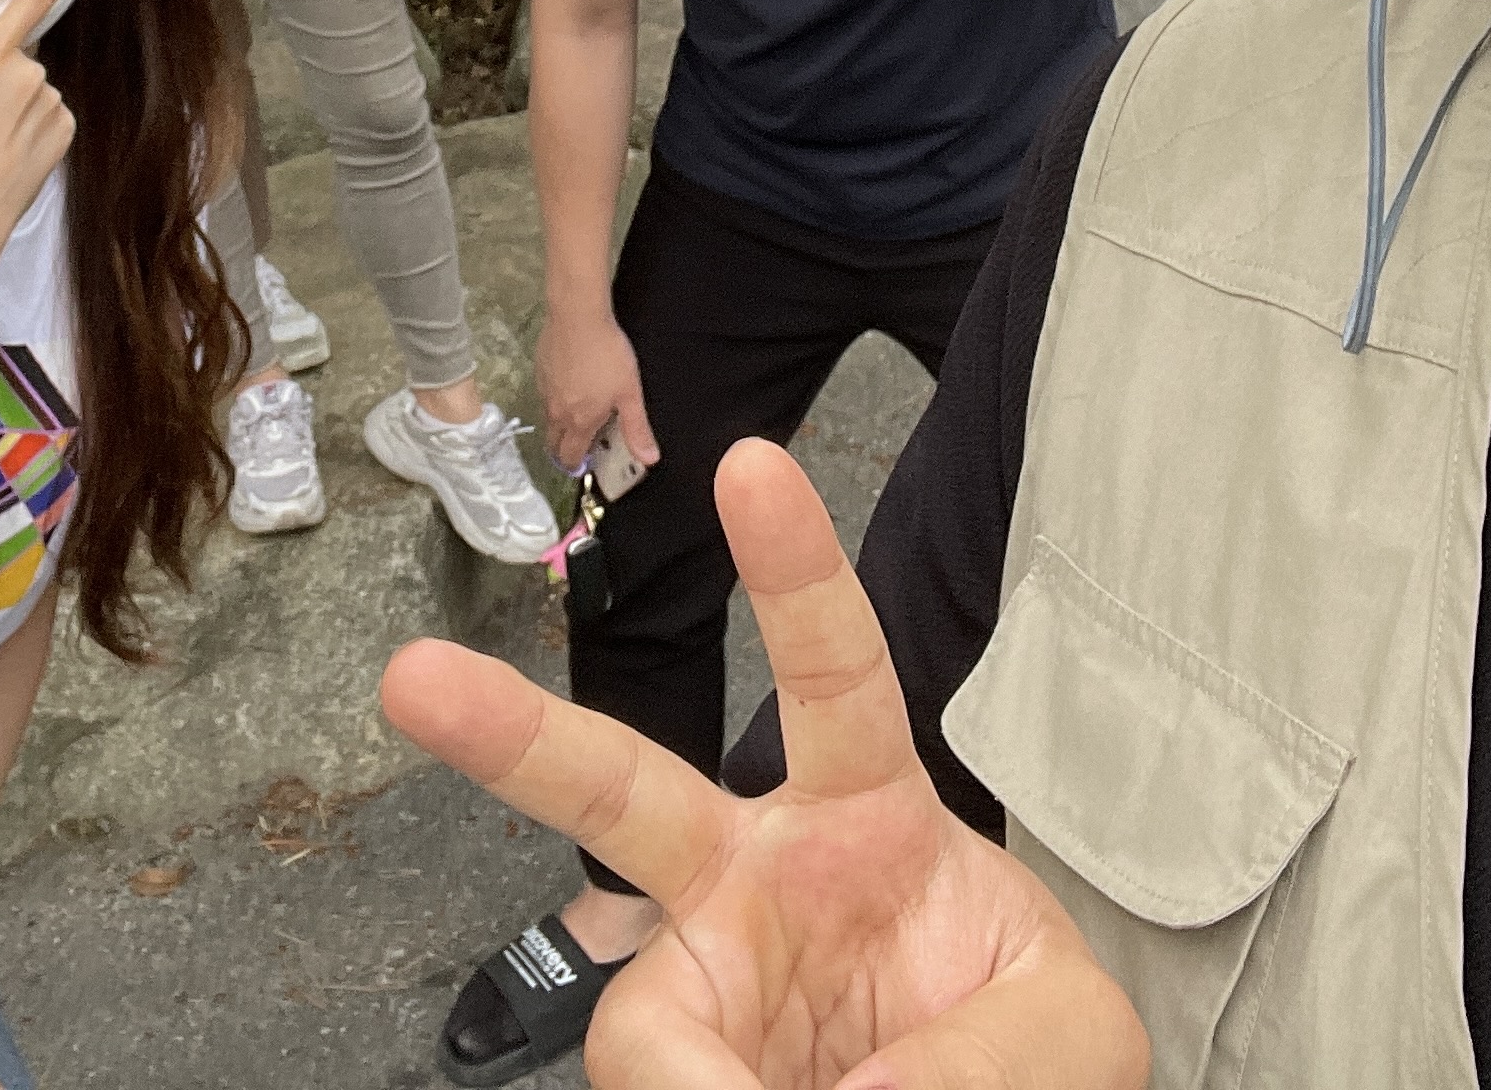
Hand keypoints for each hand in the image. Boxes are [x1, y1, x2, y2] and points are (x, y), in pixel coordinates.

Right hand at [384, 442, 1143, 1089]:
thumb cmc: (1016, 1054)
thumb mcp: (1076, 1039)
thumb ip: (1000, 1049)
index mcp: (866, 820)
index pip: (835, 673)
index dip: (796, 569)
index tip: (749, 462)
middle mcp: (756, 885)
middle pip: (620, 792)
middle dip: (513, 731)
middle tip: (414, 679)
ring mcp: (703, 988)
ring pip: (641, 1032)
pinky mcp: (675, 1072)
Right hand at [536, 304, 656, 474]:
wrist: (577, 315)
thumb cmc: (607, 354)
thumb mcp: (629, 392)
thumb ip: (637, 428)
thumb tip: (649, 460)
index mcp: (579, 422)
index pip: (569, 457)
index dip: (577, 465)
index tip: (587, 463)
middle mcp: (556, 412)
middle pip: (553, 443)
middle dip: (565, 449)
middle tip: (582, 442)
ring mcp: (544, 390)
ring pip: (548, 418)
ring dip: (560, 423)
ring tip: (580, 410)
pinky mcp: (539, 370)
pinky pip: (545, 394)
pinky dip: (555, 398)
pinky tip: (571, 381)